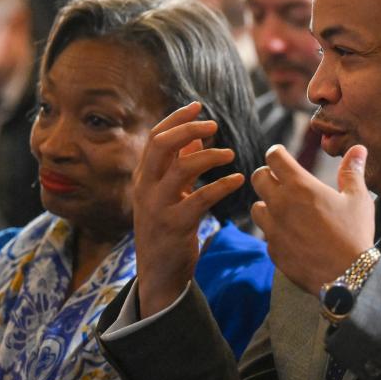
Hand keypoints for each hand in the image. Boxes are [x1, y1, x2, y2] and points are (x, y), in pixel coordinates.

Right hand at [133, 102, 245, 314]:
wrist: (159, 272)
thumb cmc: (167, 229)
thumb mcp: (169, 194)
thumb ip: (179, 165)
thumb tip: (197, 137)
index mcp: (144, 177)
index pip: (155, 137)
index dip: (176, 119)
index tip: (198, 106)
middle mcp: (146, 188)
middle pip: (162, 145)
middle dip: (188, 129)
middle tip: (214, 125)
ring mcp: (158, 207)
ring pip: (181, 167)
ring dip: (210, 156)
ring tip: (230, 155)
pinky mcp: (176, 225)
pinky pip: (200, 198)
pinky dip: (222, 186)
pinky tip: (237, 181)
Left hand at [251, 144, 374, 293]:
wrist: (348, 276)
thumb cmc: (355, 234)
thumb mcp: (358, 199)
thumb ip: (352, 172)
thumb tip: (358, 149)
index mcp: (300, 186)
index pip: (274, 157)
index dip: (277, 153)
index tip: (282, 156)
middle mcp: (280, 204)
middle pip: (258, 178)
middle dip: (268, 176)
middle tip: (281, 181)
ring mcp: (273, 229)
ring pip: (256, 207)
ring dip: (267, 205)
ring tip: (285, 210)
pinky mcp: (273, 250)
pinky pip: (266, 235)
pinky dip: (275, 231)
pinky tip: (292, 235)